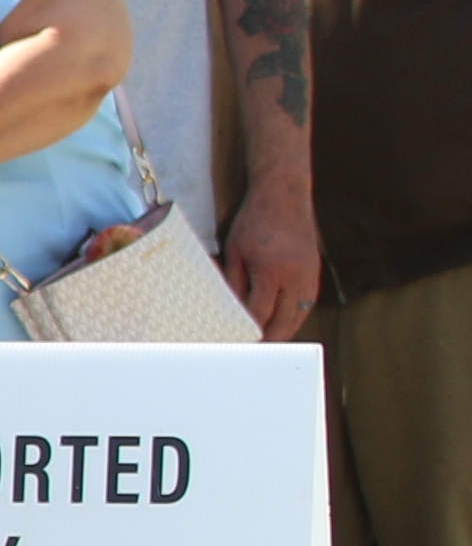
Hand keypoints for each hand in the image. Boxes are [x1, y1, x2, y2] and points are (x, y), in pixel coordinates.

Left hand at [225, 163, 324, 341]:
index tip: (238, 342)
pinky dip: (296, 315)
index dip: (249, 330)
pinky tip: (284, 321)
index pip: (259, 312)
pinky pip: (307, 302)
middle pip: (285, 320)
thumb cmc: (254, 221)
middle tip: (256, 350)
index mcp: (271, 271)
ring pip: (301, 314)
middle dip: (271, 338)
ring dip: (286, 330)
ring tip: (270, 341)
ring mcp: (309, 274)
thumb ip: (234, 281)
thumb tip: (230, 309)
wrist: (284, 195)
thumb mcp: (235, 251)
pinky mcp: (315, 270)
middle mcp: (295, 276)